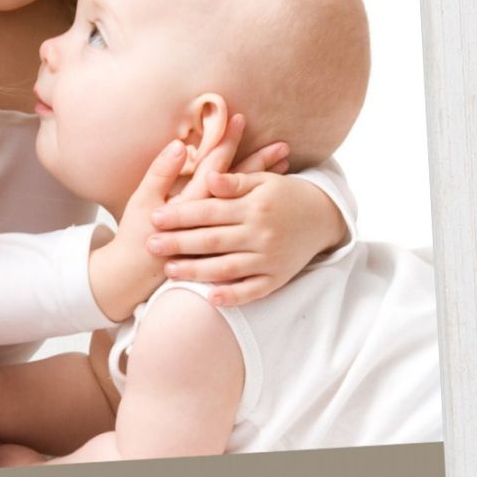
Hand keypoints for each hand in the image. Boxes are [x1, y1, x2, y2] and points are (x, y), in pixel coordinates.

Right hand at [88, 115, 263, 318]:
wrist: (133, 278)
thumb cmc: (135, 237)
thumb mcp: (142, 202)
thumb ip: (161, 173)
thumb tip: (178, 145)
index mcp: (189, 203)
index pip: (213, 166)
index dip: (226, 142)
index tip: (240, 120)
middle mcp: (208, 219)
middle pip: (238, 185)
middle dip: (259, 163)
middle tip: (282, 145)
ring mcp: (216, 235)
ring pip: (245, 204)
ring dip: (265, 184)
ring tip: (285, 166)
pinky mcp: (219, 249)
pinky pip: (247, 228)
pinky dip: (260, 211)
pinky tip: (271, 198)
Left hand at [148, 163, 345, 306]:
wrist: (325, 217)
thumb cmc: (286, 194)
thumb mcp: (263, 181)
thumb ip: (234, 181)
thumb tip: (208, 178)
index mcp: (255, 207)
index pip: (209, 211)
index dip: (181, 215)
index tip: (155, 217)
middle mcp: (261, 234)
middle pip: (213, 240)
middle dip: (179, 243)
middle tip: (151, 245)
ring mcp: (269, 259)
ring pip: (227, 268)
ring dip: (196, 271)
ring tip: (169, 270)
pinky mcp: (278, 278)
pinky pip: (253, 291)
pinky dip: (232, 296)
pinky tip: (210, 298)